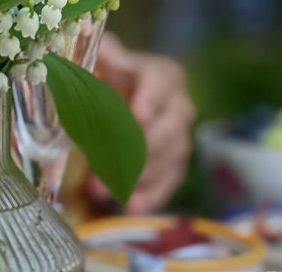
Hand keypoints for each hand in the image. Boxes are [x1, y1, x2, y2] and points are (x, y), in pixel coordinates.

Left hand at [87, 33, 195, 214]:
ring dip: (136, 177)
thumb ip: (106, 57)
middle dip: (135, 150)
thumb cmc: (109, 81)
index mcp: (164, 76)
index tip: (138, 116)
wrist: (119, 108)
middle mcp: (179, 107)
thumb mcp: (104, 62)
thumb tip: (104, 55)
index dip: (150, 99)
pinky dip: (150, 197)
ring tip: (102, 190)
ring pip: (168, 160)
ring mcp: (180, 140)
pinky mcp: (175, 168)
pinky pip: (168, 184)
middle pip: (167, 130)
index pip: (161, 84)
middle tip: (105, 165)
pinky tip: (131, 207)